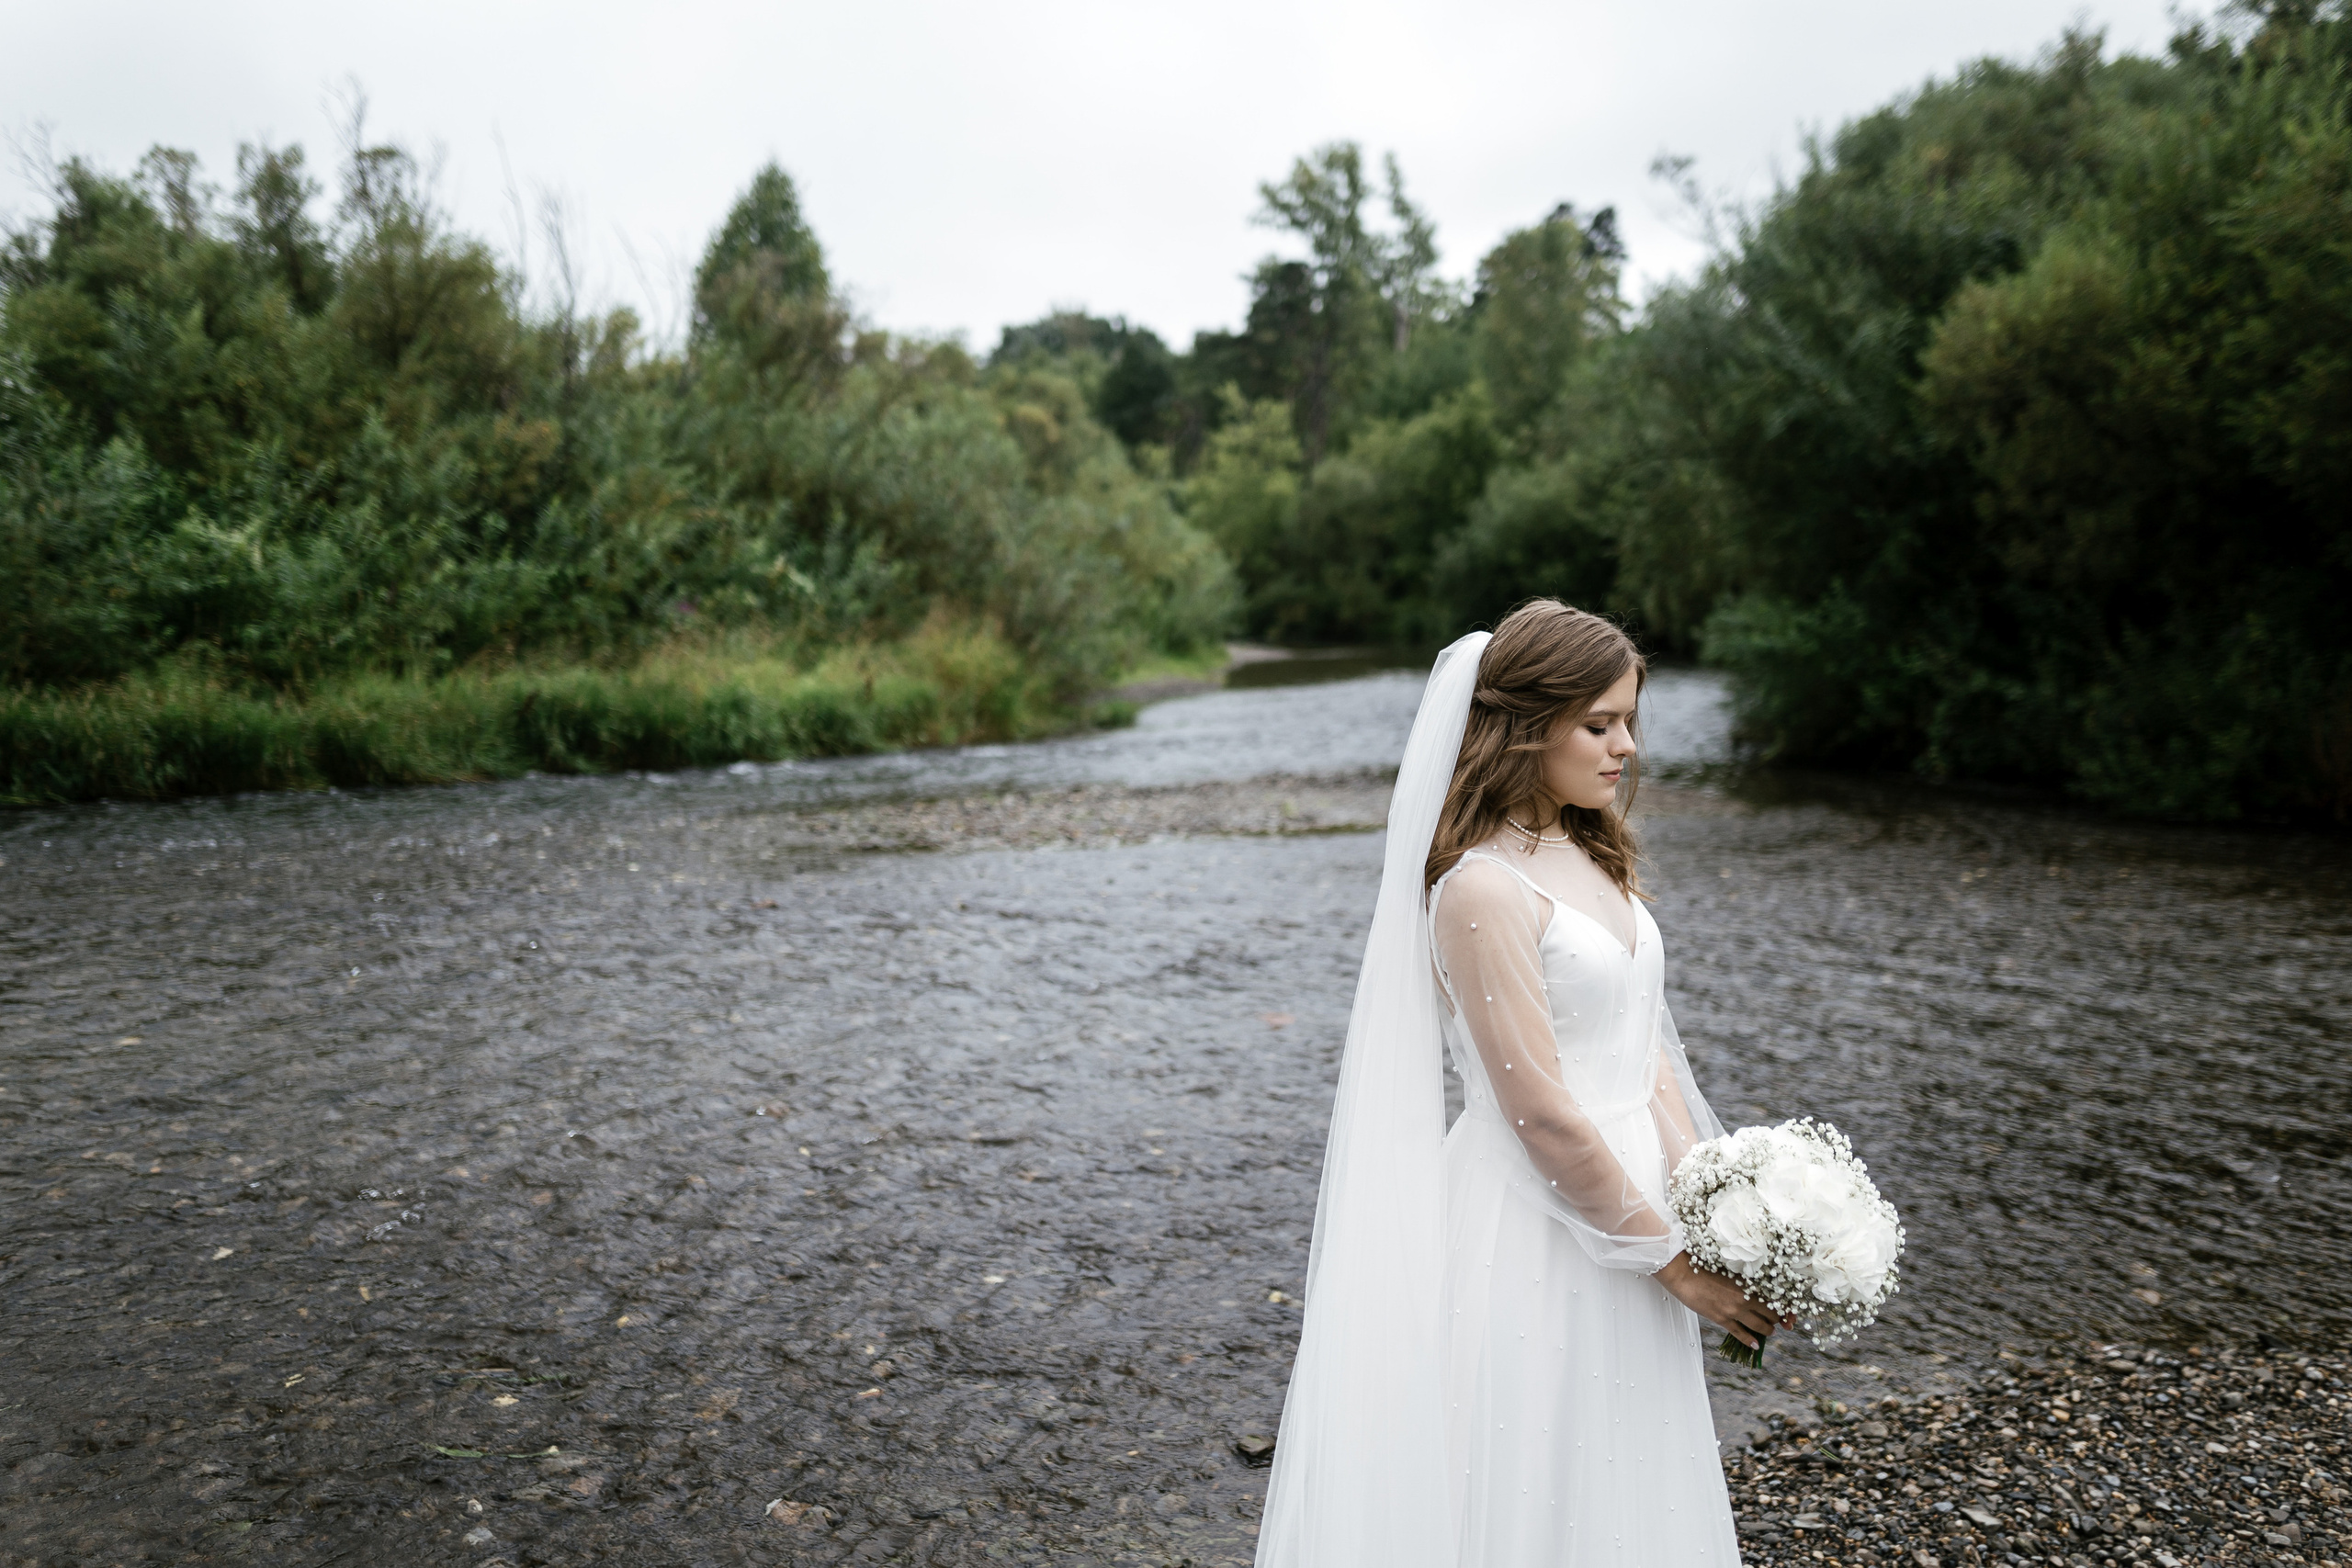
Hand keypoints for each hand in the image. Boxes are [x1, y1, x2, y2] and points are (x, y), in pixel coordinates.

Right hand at [1654, 1251, 1791, 1349]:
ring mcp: (1734, 1310)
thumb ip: (1744, 1279)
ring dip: (1767, 1331)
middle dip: (1779, 1320)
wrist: (1683, 1273)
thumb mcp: (1729, 1269)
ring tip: (1769, 1331)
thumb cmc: (1704, 1266)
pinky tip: (1754, 1345)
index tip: (1789, 1312)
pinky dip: (1749, 1341)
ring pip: (1760, 1326)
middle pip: (1772, 1314)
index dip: (1785, 1308)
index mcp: (1749, 1283)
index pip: (1776, 1299)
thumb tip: (1756, 1287)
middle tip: (1781, 1323)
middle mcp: (1745, 1298)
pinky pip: (1740, 1334)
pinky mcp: (1722, 1319)